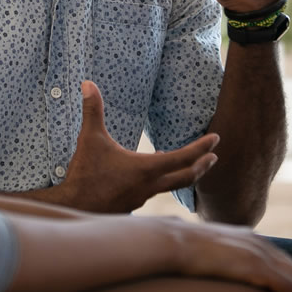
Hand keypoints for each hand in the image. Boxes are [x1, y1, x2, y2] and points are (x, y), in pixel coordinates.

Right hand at [57, 81, 218, 212]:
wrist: (74, 208)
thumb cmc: (85, 174)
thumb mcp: (90, 138)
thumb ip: (92, 110)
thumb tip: (88, 83)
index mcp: (146, 169)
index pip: (182, 157)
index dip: (202, 147)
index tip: (216, 139)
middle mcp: (150, 186)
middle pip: (186, 177)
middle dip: (203, 165)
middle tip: (214, 156)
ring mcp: (142, 198)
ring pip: (171, 186)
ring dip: (184, 174)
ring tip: (189, 164)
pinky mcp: (133, 204)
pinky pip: (155, 191)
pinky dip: (163, 181)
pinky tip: (154, 174)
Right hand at [154, 217, 291, 291]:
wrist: (173, 240)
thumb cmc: (183, 248)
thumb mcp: (209, 250)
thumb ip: (222, 257)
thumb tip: (218, 264)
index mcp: (251, 238)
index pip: (286, 264)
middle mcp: (259, 243)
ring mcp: (259, 252)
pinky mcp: (256, 265)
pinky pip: (289, 289)